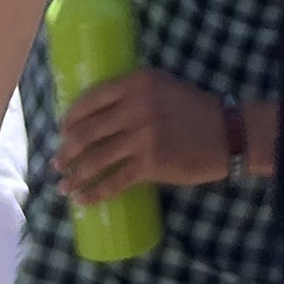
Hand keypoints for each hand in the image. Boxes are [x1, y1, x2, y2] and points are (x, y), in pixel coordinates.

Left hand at [55, 70, 229, 200]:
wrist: (226, 133)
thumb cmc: (192, 108)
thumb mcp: (161, 85)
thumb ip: (132, 91)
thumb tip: (95, 110)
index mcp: (136, 83)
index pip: (90, 100)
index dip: (70, 119)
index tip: (61, 131)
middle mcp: (135, 107)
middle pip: (87, 131)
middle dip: (66, 150)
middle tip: (57, 162)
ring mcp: (142, 137)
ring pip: (96, 159)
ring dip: (75, 174)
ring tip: (63, 185)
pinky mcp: (150, 165)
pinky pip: (114, 181)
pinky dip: (95, 193)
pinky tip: (84, 200)